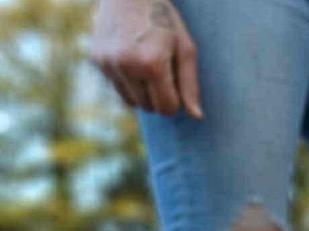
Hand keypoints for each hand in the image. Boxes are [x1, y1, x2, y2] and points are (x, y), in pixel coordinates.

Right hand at [89, 0, 201, 117]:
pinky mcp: (96, 59)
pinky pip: (117, 88)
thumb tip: (195, 116)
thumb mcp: (184, 47)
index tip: (175, 85)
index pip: (166, 108)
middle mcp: (127, 65)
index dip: (175, 101)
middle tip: (161, 71)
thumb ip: (190, 84)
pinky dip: (127, 82)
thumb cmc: (163, 19)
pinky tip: (131, 60)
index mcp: (152, 64)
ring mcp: (108, 62)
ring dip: (142, 93)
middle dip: (158, 96)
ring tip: (146, 66)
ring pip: (132, 102)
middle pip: (149, 107)